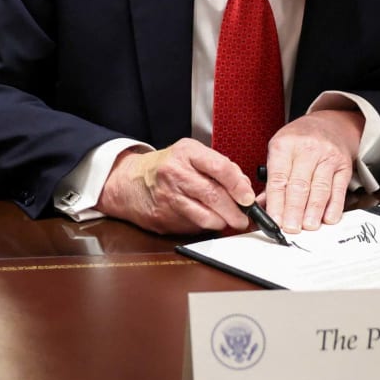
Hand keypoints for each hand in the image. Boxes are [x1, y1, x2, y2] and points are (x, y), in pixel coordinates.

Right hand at [95, 139, 256, 234]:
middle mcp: (175, 173)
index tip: (248, 198)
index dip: (239, 186)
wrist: (131, 182)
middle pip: (214, 195)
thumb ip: (219, 167)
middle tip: (244, 217)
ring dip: (223, 222)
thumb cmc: (167, 167)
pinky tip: (206, 220)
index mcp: (186, 153)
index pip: (220, 168)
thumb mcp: (191, 155)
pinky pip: (193, 226)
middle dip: (235, 211)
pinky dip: (205, 226)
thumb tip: (244, 188)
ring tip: (228, 221)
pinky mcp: (164, 216)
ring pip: (205, 216)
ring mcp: (168, 196)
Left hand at [264, 109, 362, 231]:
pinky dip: (334, 207)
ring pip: (320, 188)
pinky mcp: (344, 166)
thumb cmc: (299, 141)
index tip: (274, 220)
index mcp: (285, 145)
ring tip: (308, 227)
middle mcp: (307, 149)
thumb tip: (261, 207)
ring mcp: (328, 157)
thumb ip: (272, 180)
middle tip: (290, 229)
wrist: (330, 124)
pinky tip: (328, 219)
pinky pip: (338, 189)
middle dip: (294, 210)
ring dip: (313, 211)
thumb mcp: (280, 150)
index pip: (279, 178)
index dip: (276, 202)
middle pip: (300, 185)